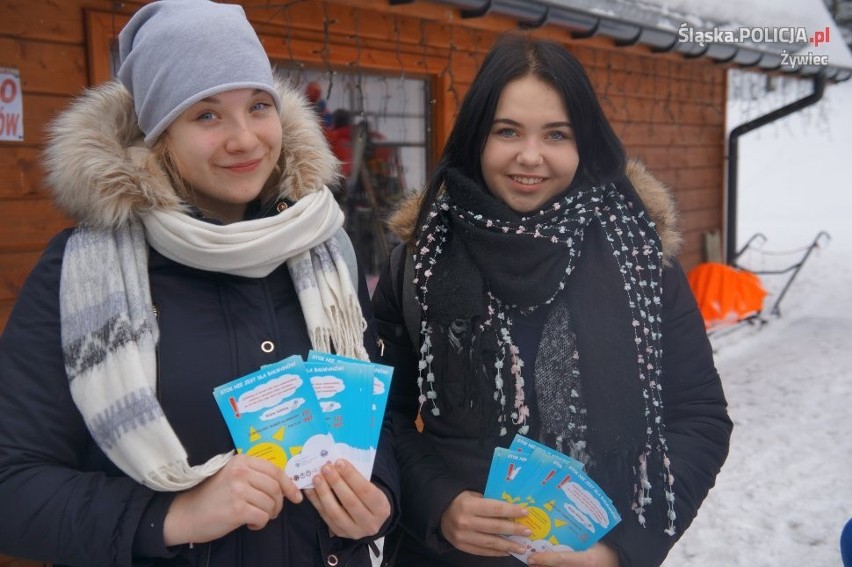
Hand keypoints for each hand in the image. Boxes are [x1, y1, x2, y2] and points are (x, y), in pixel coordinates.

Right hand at [163, 453, 302, 545]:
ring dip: (268, 514)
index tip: (296, 496)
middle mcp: (241, 472)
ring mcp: (239, 490)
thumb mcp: (231, 476)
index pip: (275, 470)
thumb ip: (253, 474)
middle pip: (276, 488)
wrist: (185, 514)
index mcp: (241, 461)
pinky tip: (250, 524)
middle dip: (279, 503)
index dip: (289, 484)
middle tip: (272, 511)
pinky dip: (260, 524)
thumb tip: (283, 484)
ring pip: (271, 503)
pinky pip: (263, 517)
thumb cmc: (210, 496)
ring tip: (257, 517)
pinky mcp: (237, 509)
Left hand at [304, 459, 390, 538]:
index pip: (366, 491)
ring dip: (324, 493)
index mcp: (381, 508)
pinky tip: (310, 489)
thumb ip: (357, 478)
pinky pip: (325, 517)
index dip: (351, 476)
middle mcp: (370, 523)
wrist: (370, 519)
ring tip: (317, 478)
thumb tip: (337, 464)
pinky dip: (316, 502)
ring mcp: (354, 531)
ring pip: (335, 512)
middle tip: (326, 468)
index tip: (339, 462)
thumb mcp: (372, 488)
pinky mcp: (339, 532)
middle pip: (350, 502)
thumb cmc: (370, 497)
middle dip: (336, 483)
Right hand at [439, 490, 530, 556]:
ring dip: (508, 545)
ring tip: (522, 547)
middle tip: (527, 532)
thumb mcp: (473, 495)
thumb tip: (512, 511)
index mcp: (469, 505)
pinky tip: (507, 551)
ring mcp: (463, 536)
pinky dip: (496, 552)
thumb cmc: (460, 501)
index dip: (512, 511)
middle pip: (495, 527)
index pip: (495, 509)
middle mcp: (465, 521)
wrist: (439, 513)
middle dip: (514, 530)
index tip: (525, 513)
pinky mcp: (461, 546)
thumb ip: (489, 503)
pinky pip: (482, 551)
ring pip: (490, 542)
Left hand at [528, 542, 619, 565]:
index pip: (561, 560)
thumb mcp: (595, 540)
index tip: (532, 558)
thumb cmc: (607, 548)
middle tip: (529, 559)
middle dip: (542, 565)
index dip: (545, 559)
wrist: (618, 561)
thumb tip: (561, 521)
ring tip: (535, 562)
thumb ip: (579, 535)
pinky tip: (547, 564)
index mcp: (586, 559)